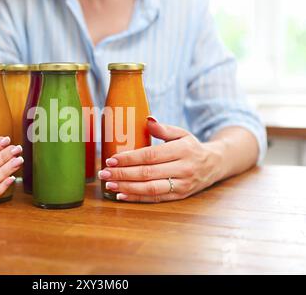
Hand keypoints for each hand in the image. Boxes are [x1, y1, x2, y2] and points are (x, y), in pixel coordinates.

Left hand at [98, 116, 222, 202]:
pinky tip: (121, 195)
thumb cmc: (191, 147)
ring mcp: (182, 185)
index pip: (151, 155)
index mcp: (182, 150)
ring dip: (127, 187)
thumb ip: (164, 128)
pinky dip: (137, 198)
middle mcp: (183, 169)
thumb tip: (147, 119)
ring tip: (109, 184)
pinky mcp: (180, 196)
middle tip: (104, 172)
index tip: (111, 159)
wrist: (214, 165)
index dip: (130, 158)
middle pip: (148, 173)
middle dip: (123, 174)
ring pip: (151, 188)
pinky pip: (156, 199)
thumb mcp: (181, 133)